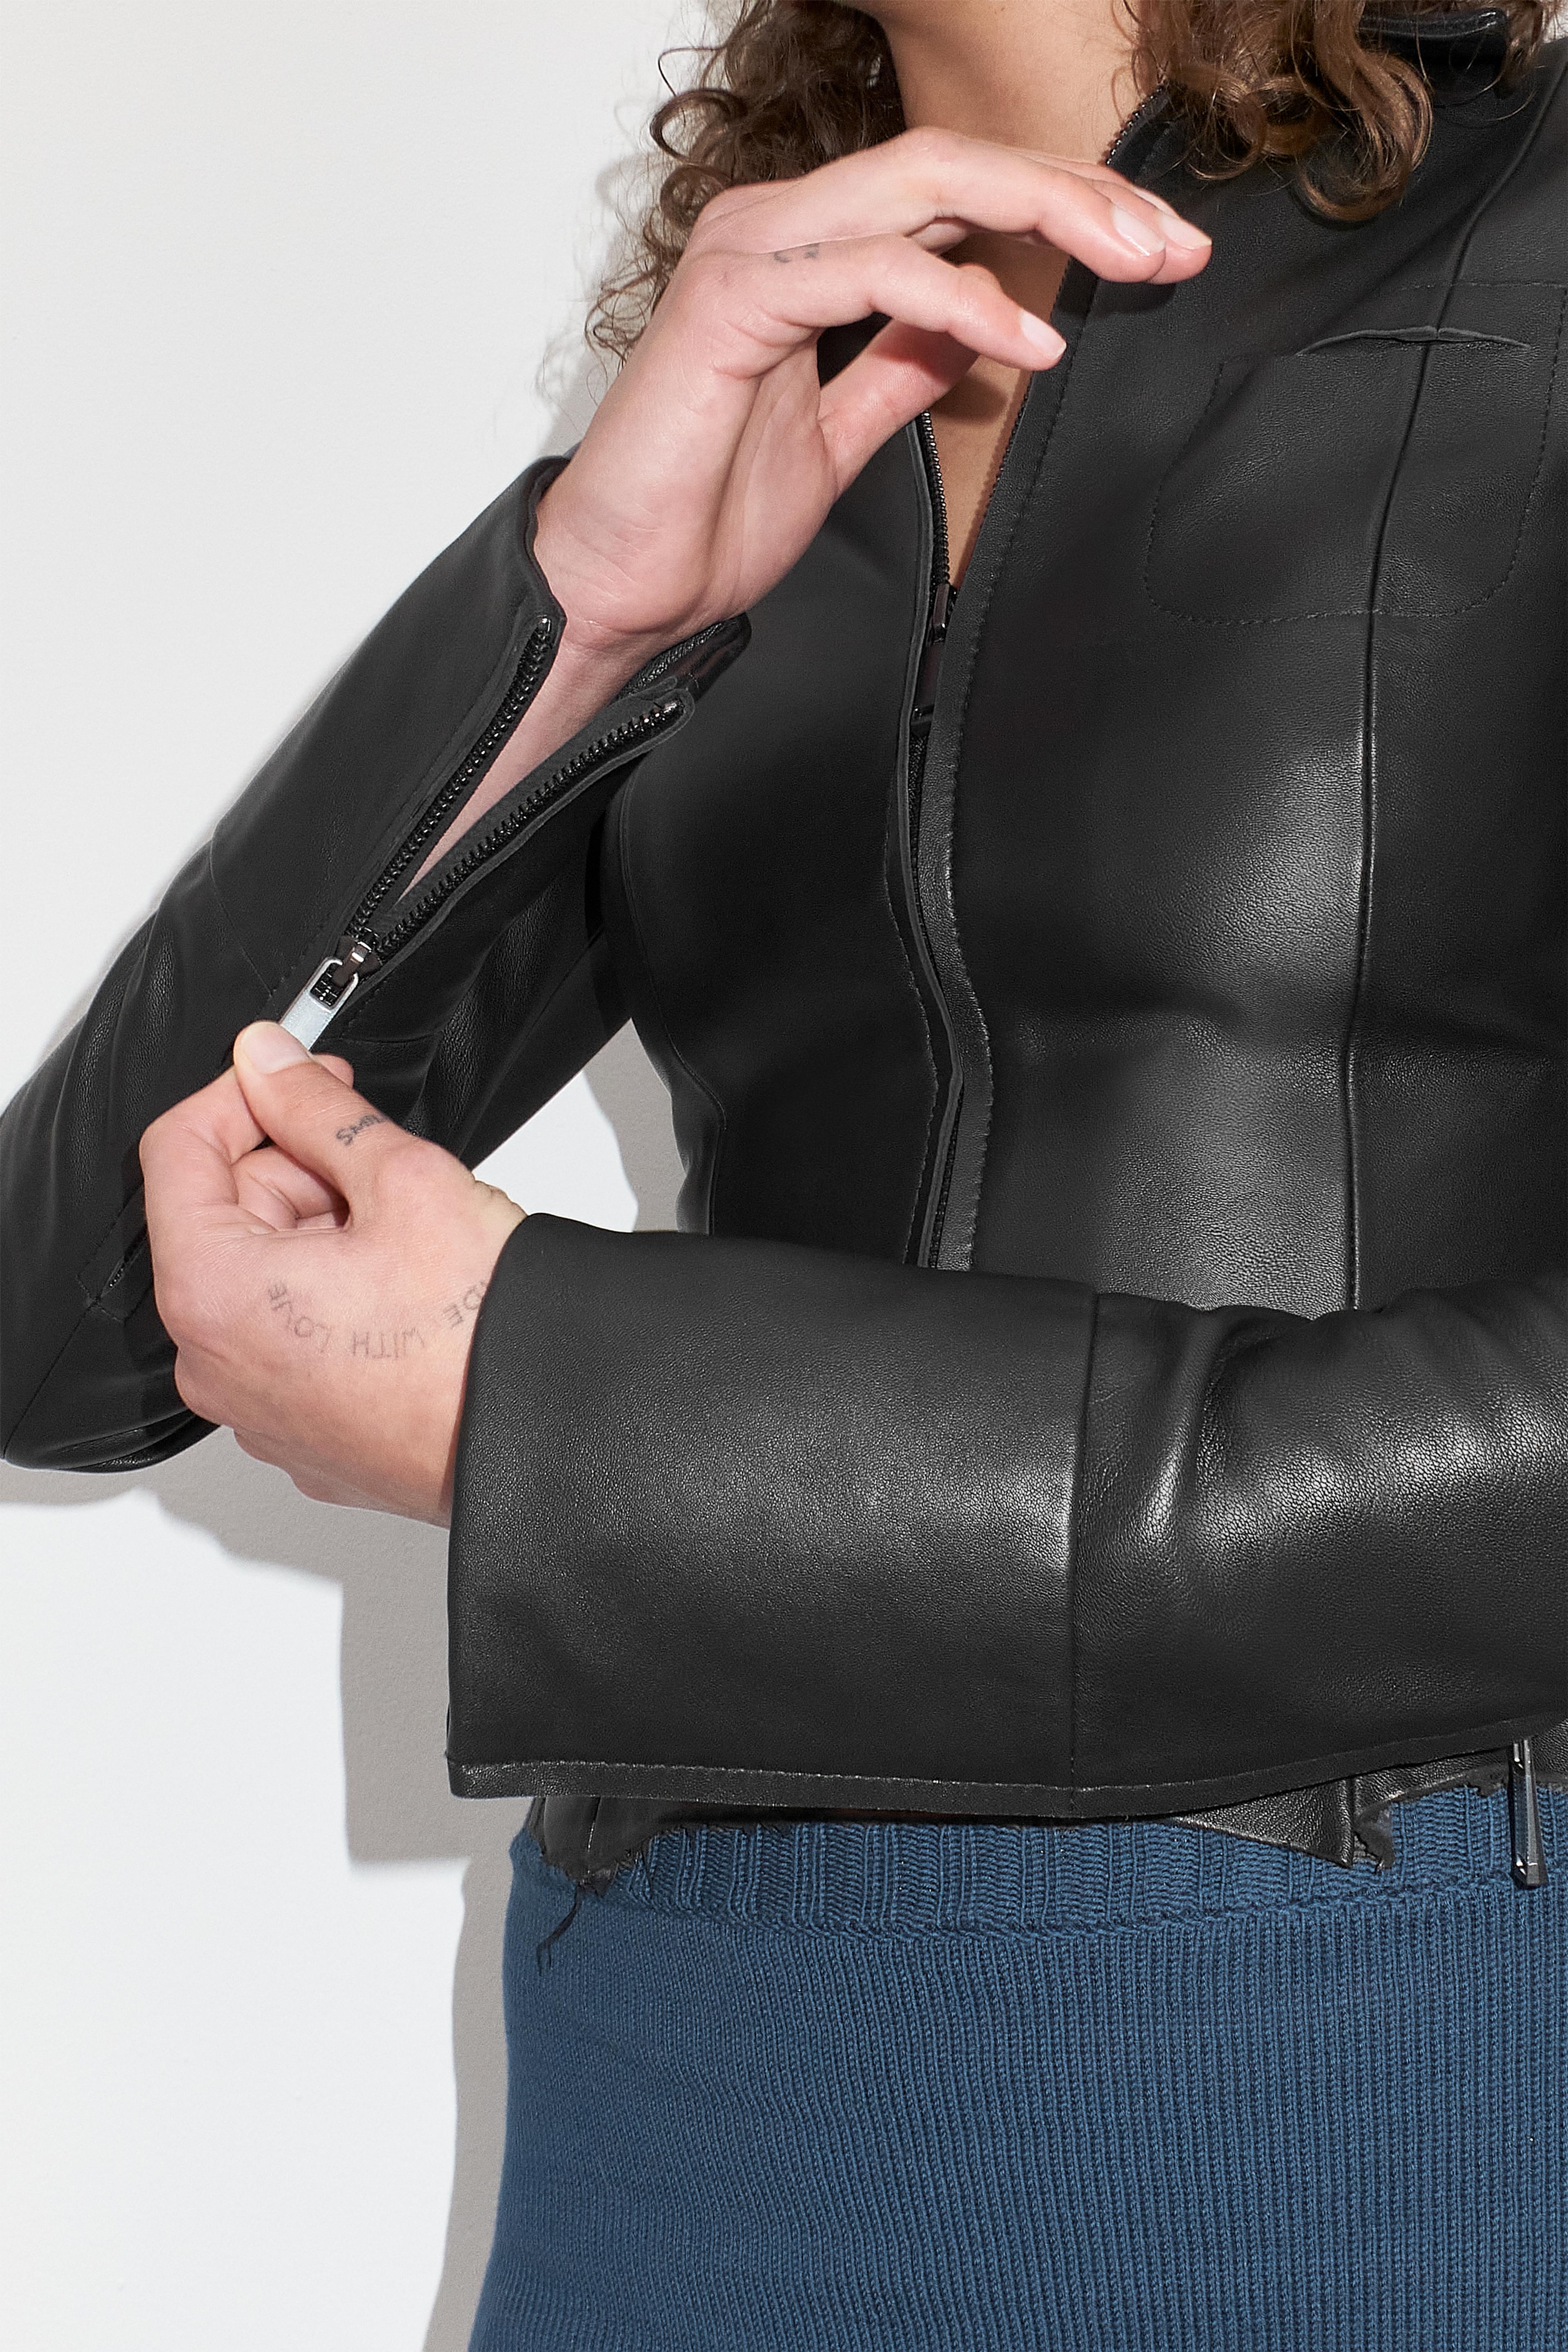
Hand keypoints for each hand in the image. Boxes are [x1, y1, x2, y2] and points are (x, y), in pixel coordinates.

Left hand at [140, 1024, 525, 1522]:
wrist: (548, 1433)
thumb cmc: (478, 1335)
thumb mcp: (403, 1180)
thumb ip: (317, 1107)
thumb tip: (269, 1058)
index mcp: (212, 1295)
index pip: (177, 1151)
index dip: (243, 1093)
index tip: (299, 1077)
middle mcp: (215, 1366)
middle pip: (222, 1218)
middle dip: (298, 1175)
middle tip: (383, 1174)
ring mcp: (258, 1412)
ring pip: (262, 1279)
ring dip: (324, 1237)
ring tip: (408, 1244)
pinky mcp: (304, 1437)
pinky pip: (291, 1342)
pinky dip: (335, 1301)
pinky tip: (403, 1295)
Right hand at [533, 126, 1211, 664]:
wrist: (621, 584)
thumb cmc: (707, 515)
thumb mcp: (839, 436)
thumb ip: (897, 370)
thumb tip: (968, 334)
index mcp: (804, 251)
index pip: (955, 195)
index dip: (1061, 210)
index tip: (1152, 251)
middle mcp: (778, 227)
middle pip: (955, 167)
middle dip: (1076, 195)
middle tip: (1170, 242)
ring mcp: (752, 254)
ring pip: (923, 189)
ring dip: (1043, 220)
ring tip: (1128, 265)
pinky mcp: (733, 301)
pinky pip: (871, 271)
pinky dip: (962, 301)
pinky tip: (1030, 340)